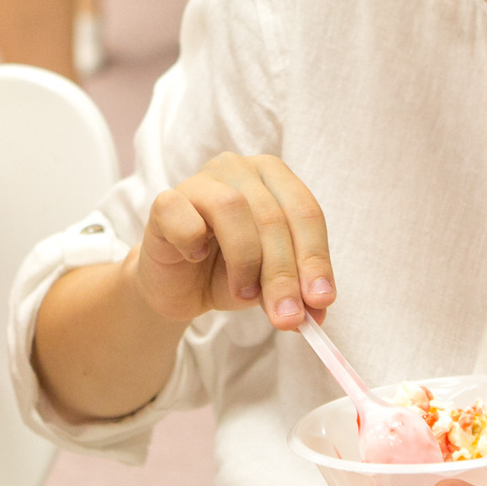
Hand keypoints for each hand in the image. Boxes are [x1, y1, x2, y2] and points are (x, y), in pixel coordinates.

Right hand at [131, 152, 333, 330]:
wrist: (178, 286)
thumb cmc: (229, 273)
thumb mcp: (271, 285)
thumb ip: (296, 292)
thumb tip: (318, 311)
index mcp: (275, 178)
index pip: (306, 213)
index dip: (315, 259)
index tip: (320, 300)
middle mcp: (240, 169)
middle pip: (273, 216)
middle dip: (284, 273)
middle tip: (288, 316)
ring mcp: (200, 181)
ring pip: (232, 208)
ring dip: (245, 261)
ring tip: (244, 294)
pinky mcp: (166, 201)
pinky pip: (184, 217)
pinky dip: (193, 241)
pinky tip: (195, 258)